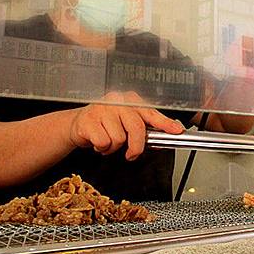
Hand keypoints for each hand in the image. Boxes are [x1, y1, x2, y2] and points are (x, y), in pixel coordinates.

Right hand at [69, 91, 183, 159]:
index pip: (151, 112)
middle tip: (131, 154)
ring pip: (119, 139)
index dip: (164, 123)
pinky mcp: (88, 120)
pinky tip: (97, 141)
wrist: (77, 125)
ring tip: (107, 140)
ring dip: (113, 147)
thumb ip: (143, 129)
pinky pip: (103, 143)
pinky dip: (101, 148)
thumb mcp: (125, 123)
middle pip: (136, 127)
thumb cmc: (105, 124)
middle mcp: (117, 101)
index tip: (176, 130)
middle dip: (136, 147)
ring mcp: (102, 109)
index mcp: (130, 100)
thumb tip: (162, 138)